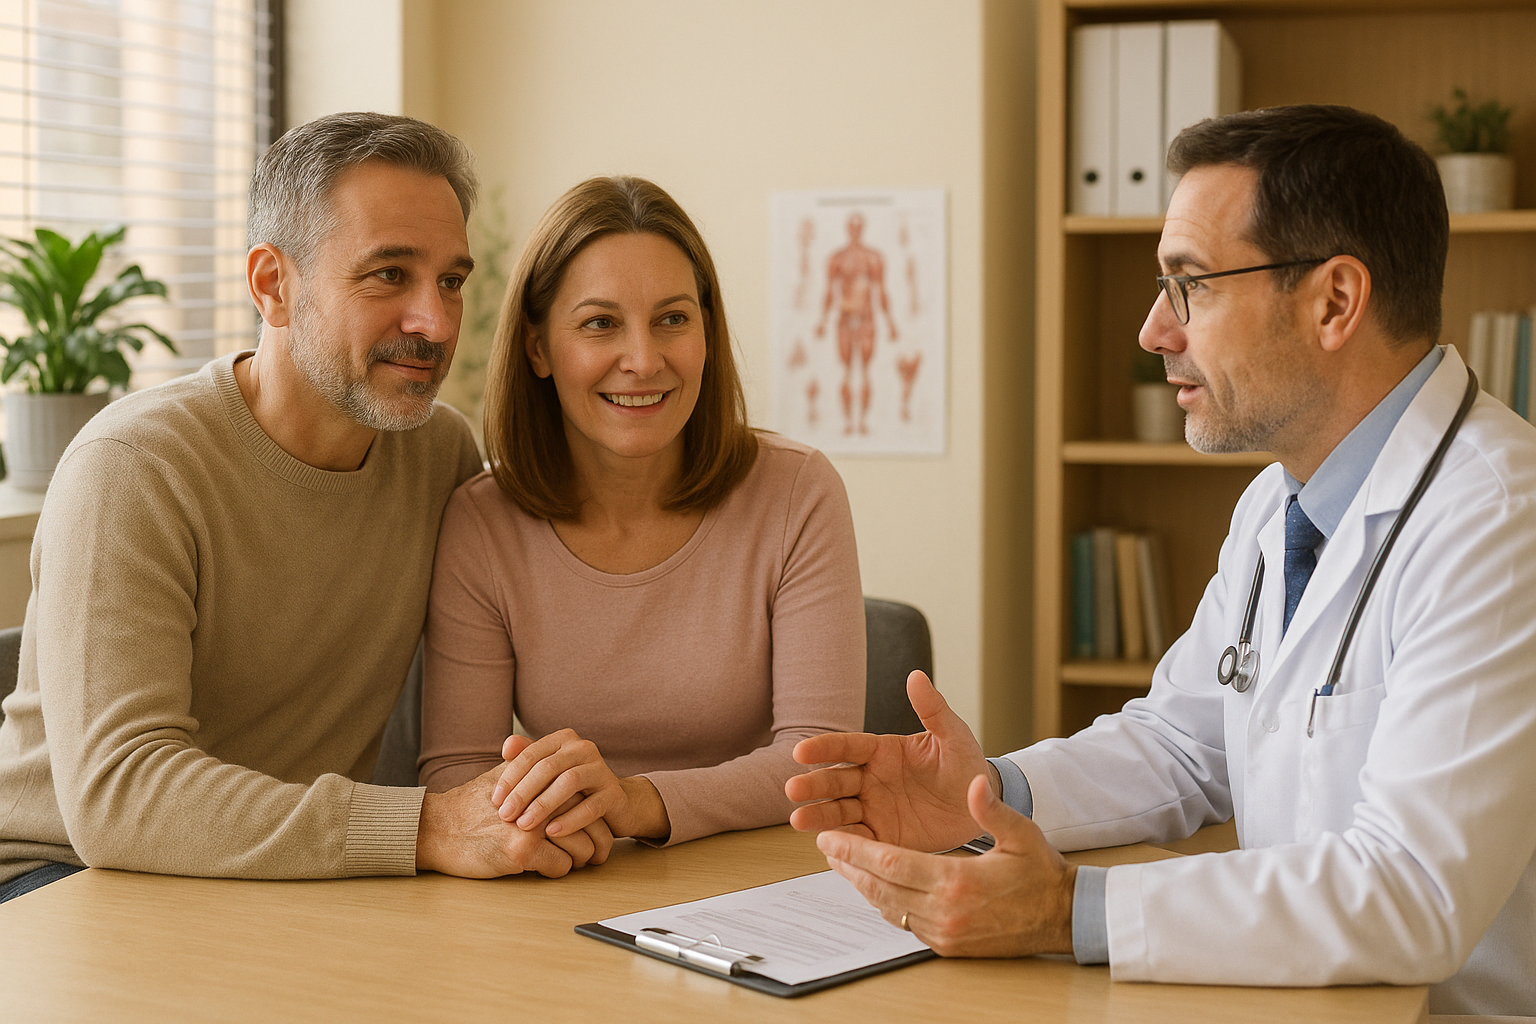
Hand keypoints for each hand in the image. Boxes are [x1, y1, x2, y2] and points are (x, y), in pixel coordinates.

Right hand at [415, 761, 612, 877]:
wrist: (437, 828)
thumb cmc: (471, 806)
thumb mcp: (503, 778)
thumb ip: (533, 772)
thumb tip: (564, 772)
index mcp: (542, 780)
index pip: (587, 799)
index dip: (597, 819)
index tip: (598, 833)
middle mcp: (542, 799)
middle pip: (593, 823)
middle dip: (598, 844)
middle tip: (596, 856)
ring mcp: (532, 825)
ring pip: (583, 848)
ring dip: (579, 860)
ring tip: (571, 862)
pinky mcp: (522, 851)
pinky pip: (561, 867)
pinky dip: (557, 871)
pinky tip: (543, 867)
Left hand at [490, 730, 669, 841]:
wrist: (613, 804)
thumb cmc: (570, 790)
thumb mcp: (547, 773)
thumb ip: (527, 757)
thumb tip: (506, 746)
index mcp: (564, 740)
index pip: (531, 754)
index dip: (510, 777)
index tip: (494, 801)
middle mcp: (584, 749)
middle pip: (548, 767)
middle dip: (523, 792)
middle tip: (505, 815)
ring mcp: (602, 770)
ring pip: (569, 783)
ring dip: (543, 805)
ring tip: (524, 824)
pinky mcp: (614, 794)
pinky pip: (591, 806)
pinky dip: (570, 820)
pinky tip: (552, 832)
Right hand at [786, 670, 992, 851]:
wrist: (980, 807)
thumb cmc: (965, 765)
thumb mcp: (953, 736)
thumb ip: (933, 710)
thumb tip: (916, 676)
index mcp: (882, 751)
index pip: (847, 747)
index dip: (823, 748)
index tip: (800, 751)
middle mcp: (871, 779)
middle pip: (835, 781)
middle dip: (813, 785)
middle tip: (792, 789)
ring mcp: (874, 809)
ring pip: (839, 811)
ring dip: (818, 815)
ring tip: (797, 820)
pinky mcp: (883, 837)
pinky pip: (860, 841)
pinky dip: (844, 843)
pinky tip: (828, 846)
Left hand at [820, 775, 1075, 956]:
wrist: (1064, 918)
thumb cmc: (1042, 874)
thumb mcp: (1021, 833)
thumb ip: (992, 809)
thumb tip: (974, 785)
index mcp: (957, 881)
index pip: (890, 863)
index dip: (856, 850)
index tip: (831, 837)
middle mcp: (945, 912)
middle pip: (881, 888)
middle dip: (850, 866)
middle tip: (827, 848)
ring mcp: (945, 933)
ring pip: (889, 908)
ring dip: (863, 886)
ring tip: (844, 865)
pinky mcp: (949, 946)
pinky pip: (906, 923)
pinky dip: (887, 904)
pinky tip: (878, 888)